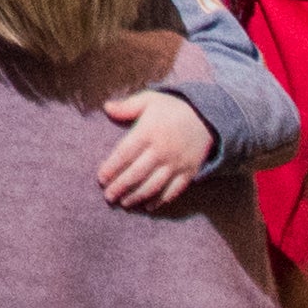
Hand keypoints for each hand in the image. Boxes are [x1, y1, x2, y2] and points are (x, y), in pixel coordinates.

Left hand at [97, 84, 218, 209]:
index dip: (112, 167)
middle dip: (121, 186)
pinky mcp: (189, 172)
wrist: (207, 118)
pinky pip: (174, 190)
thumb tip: (106, 108)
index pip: (125, 153)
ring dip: (138, 196)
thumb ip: (127, 106)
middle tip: (108, 196)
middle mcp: (162, 150)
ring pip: (154, 185)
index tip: (100, 178)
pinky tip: (149, 207)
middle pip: (137, 173)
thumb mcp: (149, 100)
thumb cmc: (172, 108)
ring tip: (124, 204)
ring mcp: (176, 163)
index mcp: (148, 132)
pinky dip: (161, 200)